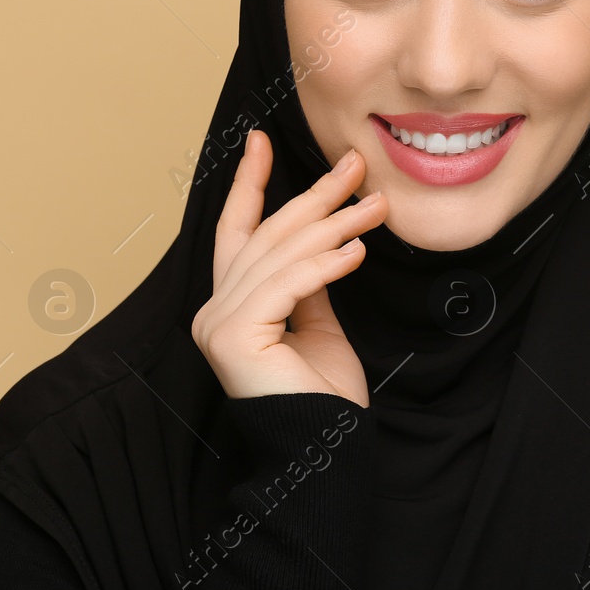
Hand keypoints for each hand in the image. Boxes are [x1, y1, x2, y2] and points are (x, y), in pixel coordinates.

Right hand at [191, 129, 388, 407]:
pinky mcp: (234, 336)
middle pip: (267, 236)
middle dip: (314, 196)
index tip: (261, 139)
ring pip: (280, 255)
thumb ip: (309, 281)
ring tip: (375, 208)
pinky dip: (324, 266)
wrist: (324, 450)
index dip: (250, 182)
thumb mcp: (319, 323)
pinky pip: (286, 286)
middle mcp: (214, 310)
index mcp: (229, 304)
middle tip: (356, 167)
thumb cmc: (323, 396)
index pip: (238, 229)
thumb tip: (325, 237)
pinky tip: (356, 252)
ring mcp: (218, 323)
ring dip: (333, 226)